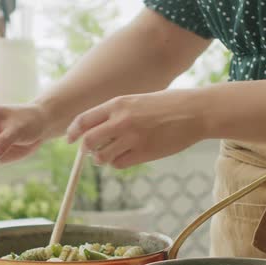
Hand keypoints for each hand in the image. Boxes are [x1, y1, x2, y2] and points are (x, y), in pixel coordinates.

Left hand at [66, 90, 205, 168]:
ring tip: (109, 154)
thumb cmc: (166, 104)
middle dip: (86, 149)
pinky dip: (117, 163)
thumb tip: (94, 129)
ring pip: (102, 156)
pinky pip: (119, 164)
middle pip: (89, 142)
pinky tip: (125, 156)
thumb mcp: (136, 100)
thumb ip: (115, 112)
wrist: (195, 111)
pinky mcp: (144, 153)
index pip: (84, 120)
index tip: (70, 139)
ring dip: (102, 158)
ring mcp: (133, 138)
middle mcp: (122, 121)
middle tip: (92, 151)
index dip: (73, 132)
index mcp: (118, 104)